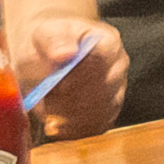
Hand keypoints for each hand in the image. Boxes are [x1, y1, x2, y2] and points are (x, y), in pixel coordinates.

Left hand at [13, 14, 125, 139]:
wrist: (45, 55)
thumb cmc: (46, 44)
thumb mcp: (44, 34)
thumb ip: (55, 41)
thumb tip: (65, 54)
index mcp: (108, 42)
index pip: (104, 61)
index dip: (80, 75)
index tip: (57, 84)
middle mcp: (118, 68)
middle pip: (104, 91)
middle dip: (72, 98)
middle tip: (48, 99)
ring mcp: (116, 91)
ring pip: (101, 112)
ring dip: (71, 115)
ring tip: (49, 109)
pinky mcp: (107, 112)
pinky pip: (96, 126)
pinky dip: (74, 130)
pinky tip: (55, 125)